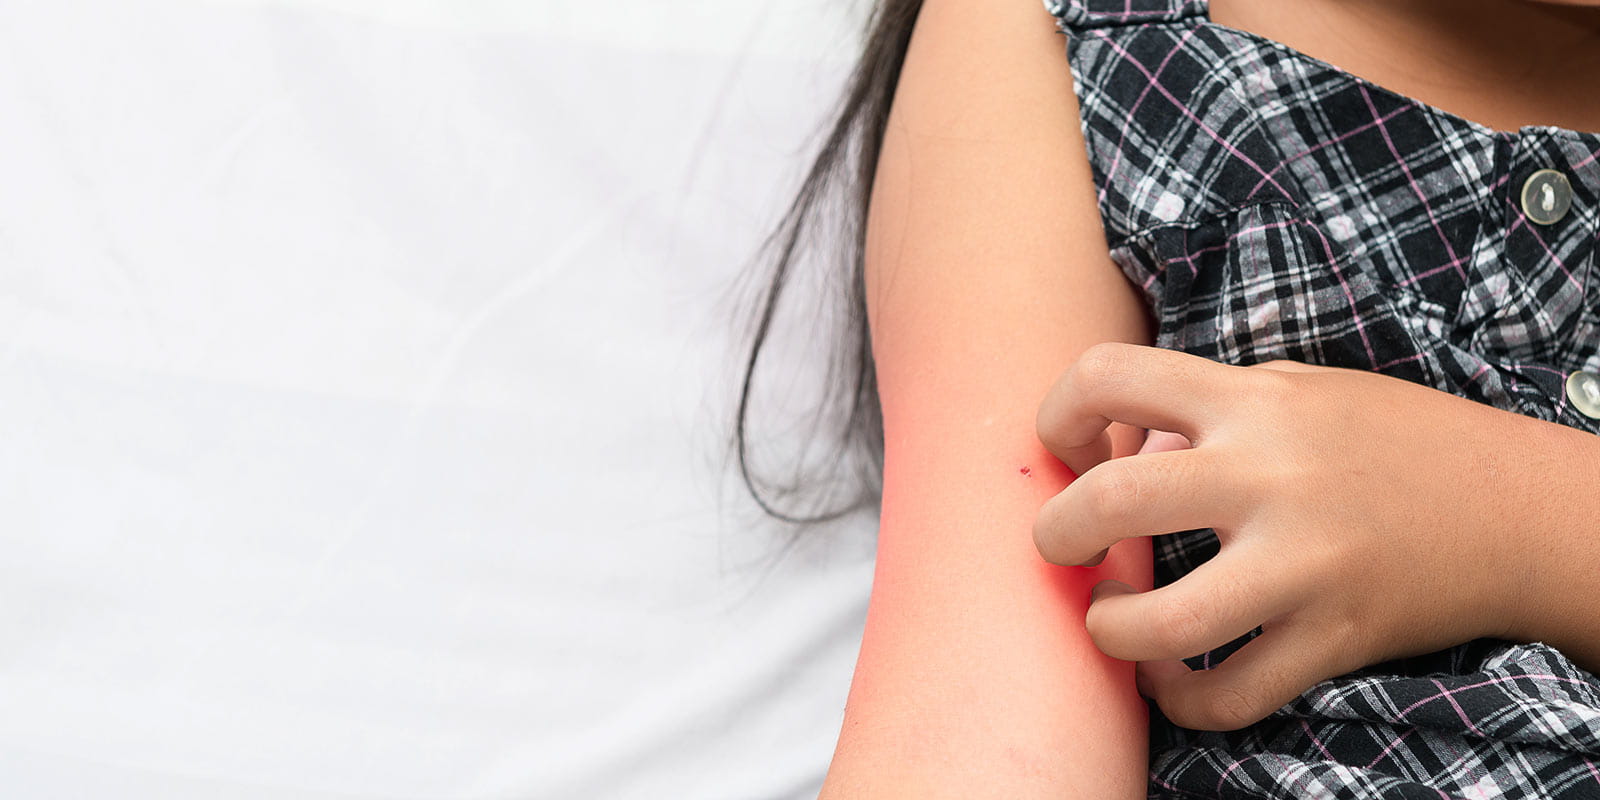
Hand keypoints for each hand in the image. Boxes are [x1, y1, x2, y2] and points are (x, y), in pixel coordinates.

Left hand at [1031, 342, 1559, 730]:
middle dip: (1055, 535)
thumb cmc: (1391, 441)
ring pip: (1162, 626)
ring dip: (1109, 631)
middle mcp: (1271, 475)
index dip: (1056, 416)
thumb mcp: (1299, 391)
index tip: (1069, 453)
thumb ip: (1206, 409)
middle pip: (1109, 502)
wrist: (1518, 508)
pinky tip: (1171, 678)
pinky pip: (1230, 695)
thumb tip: (1118, 444)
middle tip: (1066, 547)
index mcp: (1252, 401)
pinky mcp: (1335, 637)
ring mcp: (1304, 564)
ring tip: (1113, 619)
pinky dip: (1179, 700)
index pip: (1106, 376)